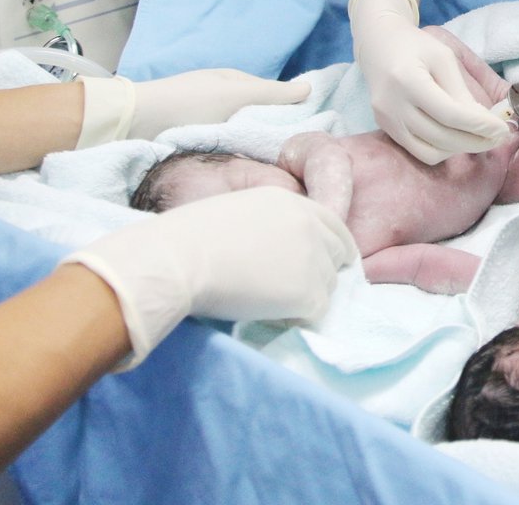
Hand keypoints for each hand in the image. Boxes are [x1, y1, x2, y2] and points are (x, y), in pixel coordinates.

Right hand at [62, 186, 357, 366]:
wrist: (180, 259)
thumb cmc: (191, 237)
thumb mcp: (240, 211)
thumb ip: (270, 224)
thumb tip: (276, 249)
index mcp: (294, 202)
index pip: (333, 226)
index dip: (327, 247)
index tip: (315, 263)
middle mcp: (312, 227)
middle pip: (338, 255)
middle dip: (321, 271)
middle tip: (291, 288)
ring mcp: (314, 260)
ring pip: (328, 285)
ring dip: (306, 295)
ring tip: (270, 300)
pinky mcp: (308, 293)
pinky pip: (315, 311)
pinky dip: (296, 316)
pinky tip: (268, 313)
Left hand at [76, 69, 309, 147]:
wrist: (135, 124)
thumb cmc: (188, 103)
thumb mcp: (236, 93)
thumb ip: (273, 93)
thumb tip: (310, 89)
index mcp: (236, 83)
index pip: (276, 98)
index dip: (295, 113)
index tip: (313, 135)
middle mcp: (226, 102)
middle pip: (262, 119)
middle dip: (277, 134)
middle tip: (297, 158)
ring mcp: (212, 124)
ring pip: (247, 138)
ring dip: (257, 149)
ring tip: (278, 170)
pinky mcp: (200, 145)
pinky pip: (229, 151)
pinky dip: (239, 158)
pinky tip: (250, 171)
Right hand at [350, 0, 509, 162]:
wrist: (379, 45)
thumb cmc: (416, 46)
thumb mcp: (443, 57)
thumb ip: (461, 90)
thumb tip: (483, 122)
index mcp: (408, 80)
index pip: (450, 114)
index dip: (480, 126)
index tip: (503, 129)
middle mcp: (392, 105)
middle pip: (442, 137)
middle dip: (477, 141)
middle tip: (500, 137)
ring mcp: (386, 121)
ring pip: (431, 152)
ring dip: (462, 149)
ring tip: (481, 138)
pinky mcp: (386, 129)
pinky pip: (420, 152)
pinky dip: (444, 151)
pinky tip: (458, 138)